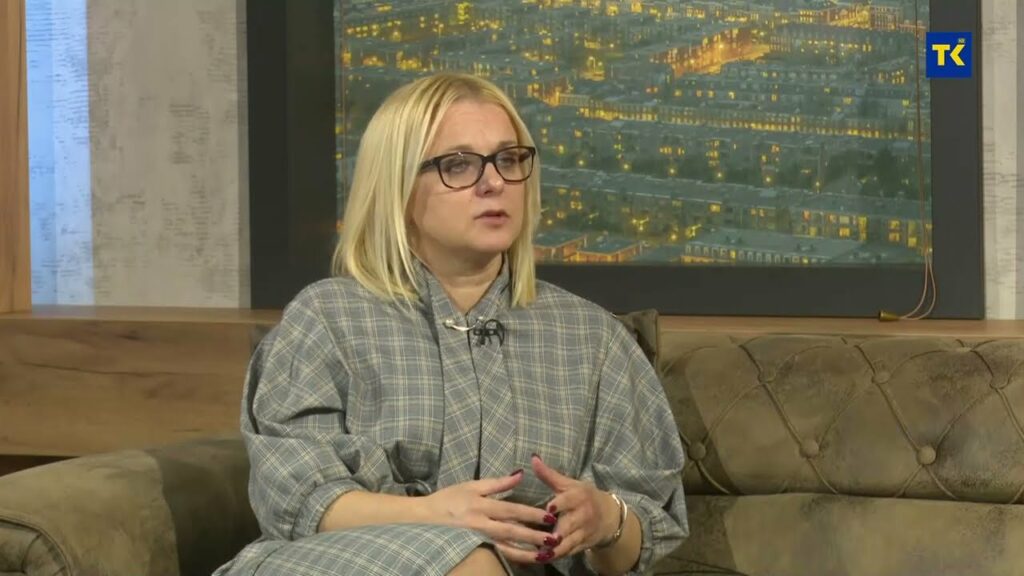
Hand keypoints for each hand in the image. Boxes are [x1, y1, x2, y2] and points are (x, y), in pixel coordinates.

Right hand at [424, 471, 558, 563]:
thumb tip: (520, 474)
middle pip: (511, 531)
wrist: (424, 517)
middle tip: (553, 539)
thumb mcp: (472, 486)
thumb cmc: (449, 498)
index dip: (530, 513)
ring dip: (526, 551)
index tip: (548, 516)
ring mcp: (478, 538)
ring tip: (544, 554)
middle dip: (533, 536)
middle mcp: (481, 524)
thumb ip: (498, 483)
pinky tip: (527, 559)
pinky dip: (513, 557)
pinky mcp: (476, 547)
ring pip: (506, 547)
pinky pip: (497, 553)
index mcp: (481, 505)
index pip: (510, 510)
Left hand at [531, 454, 619, 561]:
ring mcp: (583, 533)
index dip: (559, 504)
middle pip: (569, 525)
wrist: (609, 516)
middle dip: (556, 533)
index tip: (548, 508)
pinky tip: (540, 558)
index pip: (569, 500)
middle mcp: (582, 515)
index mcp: (578, 497)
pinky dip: (555, 556)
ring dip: (554, 549)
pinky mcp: (581, 546)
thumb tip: (533, 458)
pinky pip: (567, 553)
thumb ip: (550, 475)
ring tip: (538, 553)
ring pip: (568, 543)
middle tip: (542, 537)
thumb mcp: (569, 484)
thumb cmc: (583, 497)